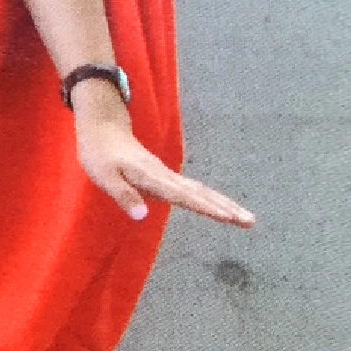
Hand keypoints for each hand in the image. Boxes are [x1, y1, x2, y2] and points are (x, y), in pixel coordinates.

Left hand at [72, 90, 254, 226]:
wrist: (105, 129)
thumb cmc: (100, 155)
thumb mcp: (104, 177)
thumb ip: (123, 195)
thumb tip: (142, 216)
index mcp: (153, 178)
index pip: (184, 196)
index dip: (206, 207)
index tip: (229, 218)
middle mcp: (166, 177)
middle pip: (202, 194)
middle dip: (227, 207)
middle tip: (250, 221)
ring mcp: (168, 176)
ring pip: (202, 192)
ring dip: (224, 204)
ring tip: (245, 218)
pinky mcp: (166, 177)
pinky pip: (193, 191)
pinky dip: (211, 200)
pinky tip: (221, 209)